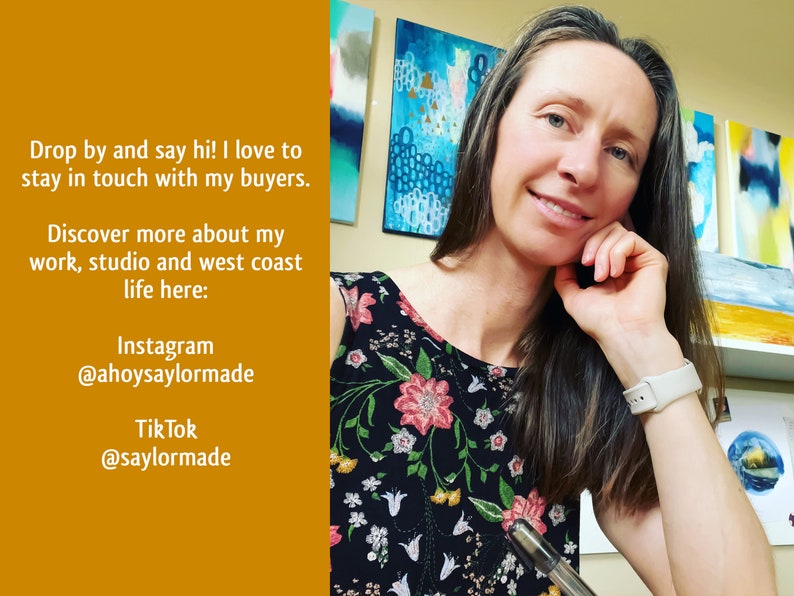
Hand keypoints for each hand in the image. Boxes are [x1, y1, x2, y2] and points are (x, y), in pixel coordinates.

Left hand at [554, 221, 678, 384]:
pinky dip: (616, 253)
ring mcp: (641, 260)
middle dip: (592, 244)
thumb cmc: (600, 321)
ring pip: (618, 231)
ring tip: (602, 276)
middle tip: (588, 264)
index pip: (598, 239)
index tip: (578, 261)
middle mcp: (627, 262)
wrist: (622, 332)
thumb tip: (561, 259)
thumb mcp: (573, 297)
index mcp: (610, 268)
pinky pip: (630, 239)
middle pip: (607, 229)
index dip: (585, 244)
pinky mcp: (654, 259)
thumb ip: (565, 277)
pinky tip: (614, 273)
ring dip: (603, 252)